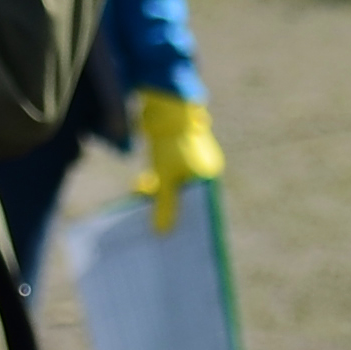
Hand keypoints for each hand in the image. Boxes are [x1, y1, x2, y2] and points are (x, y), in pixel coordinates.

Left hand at [133, 88, 224, 232]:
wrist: (165, 110)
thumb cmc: (170, 145)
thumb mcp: (164, 179)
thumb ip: (165, 206)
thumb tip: (162, 233)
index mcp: (209, 176)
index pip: (202, 207)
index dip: (188, 223)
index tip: (175, 239)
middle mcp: (204, 169)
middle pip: (187, 199)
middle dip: (170, 211)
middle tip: (154, 230)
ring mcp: (192, 161)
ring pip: (174, 186)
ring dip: (158, 195)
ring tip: (141, 201)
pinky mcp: (178, 154)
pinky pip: (168, 176)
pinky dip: (156, 182)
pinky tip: (140, 188)